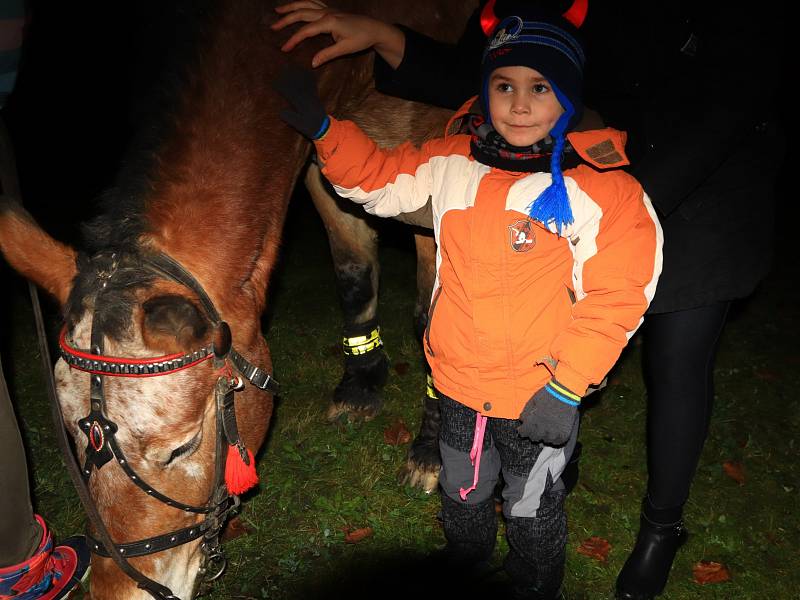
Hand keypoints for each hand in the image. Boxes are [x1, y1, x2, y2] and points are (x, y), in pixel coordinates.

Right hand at [272, 2, 404, 68]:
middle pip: (301, 13)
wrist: (374, 29)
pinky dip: (302, 2)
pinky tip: (296, 5)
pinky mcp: (331, 9)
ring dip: (291, 6)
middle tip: (272, 27)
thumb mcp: (345, 49)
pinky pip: (313, 2)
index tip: (284, 48)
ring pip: (305, 4)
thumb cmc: (361, 39)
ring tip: (278, 10)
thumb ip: (327, 55)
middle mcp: (326, 12)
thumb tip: (312, 63)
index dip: (293, 40)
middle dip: (285, 20)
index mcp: (328, 22)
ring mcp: (328, 9)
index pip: (305, 31)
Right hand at [272, 66, 328, 139]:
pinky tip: (306, 71)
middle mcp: (307, 98)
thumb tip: (280, 111)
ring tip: (291, 66)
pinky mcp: (315, 96)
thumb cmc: (310, 127)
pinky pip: (312, 84)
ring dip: (298, 74)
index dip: (281, 87)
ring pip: (304, 82)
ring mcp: (312, 96)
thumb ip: (290, 118)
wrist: (324, 127)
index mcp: (301, 105)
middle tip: (281, 69)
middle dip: (288, 77)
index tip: (274, 82)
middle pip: (296, 85)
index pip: (289, 94)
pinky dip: (309, 77)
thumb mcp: (298, 124)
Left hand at [517, 380, 579, 445]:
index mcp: (533, 421)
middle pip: (534, 438)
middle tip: (537, 426)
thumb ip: (525, 414)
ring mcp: (554, 433)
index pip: (523, 433)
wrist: (564, 393)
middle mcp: (542, 429)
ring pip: (545, 441)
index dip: (523, 430)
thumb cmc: (546, 396)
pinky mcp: (564, 434)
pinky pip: (557, 442)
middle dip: (533, 432)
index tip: (525, 428)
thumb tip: (522, 422)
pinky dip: (554, 438)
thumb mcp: (531, 402)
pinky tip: (554, 431)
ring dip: (544, 436)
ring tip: (547, 427)